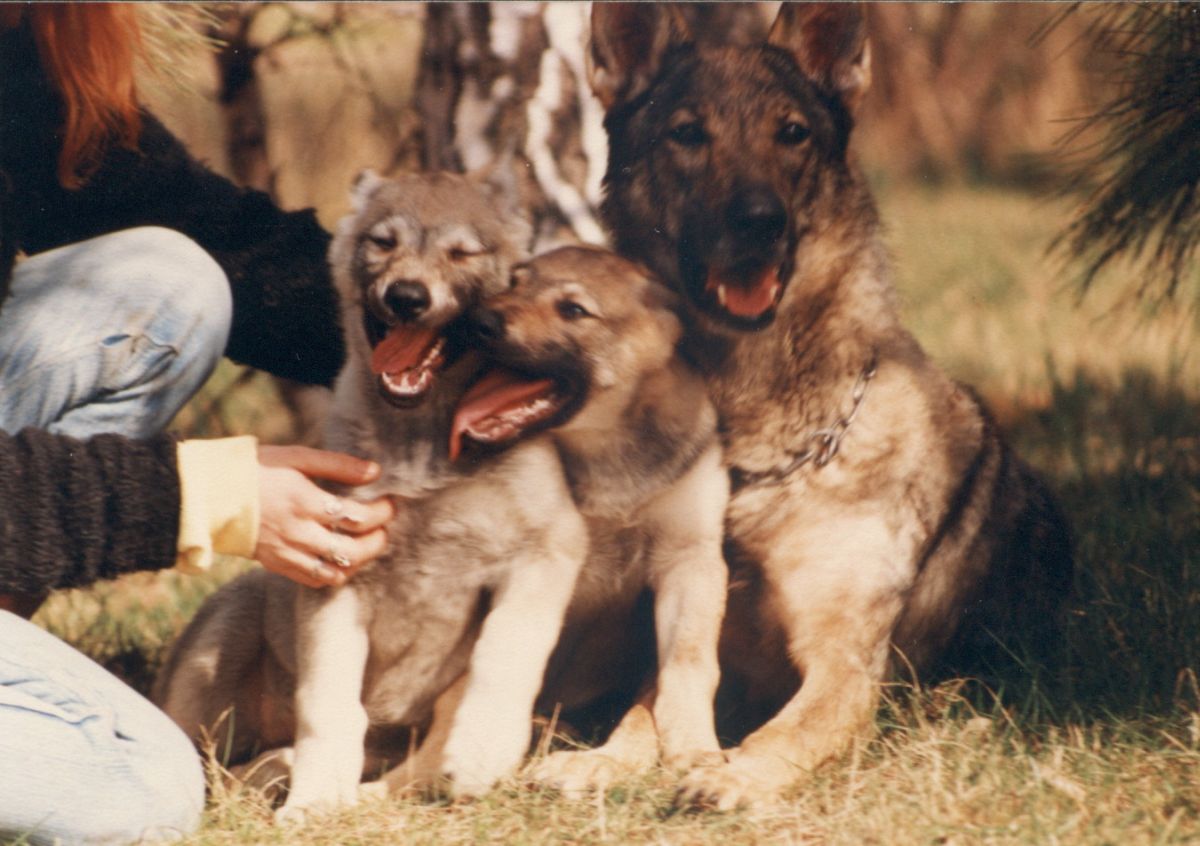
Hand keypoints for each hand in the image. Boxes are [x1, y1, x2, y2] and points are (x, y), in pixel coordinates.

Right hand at [254, 445, 394, 588]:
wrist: (209, 494)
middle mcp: (298, 532)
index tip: (389, 503)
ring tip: (367, 542)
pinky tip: (343, 557)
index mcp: (304, 501)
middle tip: (383, 526)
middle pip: (353, 550)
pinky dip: (337, 573)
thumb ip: (338, 465)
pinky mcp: (278, 566)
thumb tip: (375, 471)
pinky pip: (316, 581)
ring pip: (338, 571)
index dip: (382, 512)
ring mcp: (288, 553)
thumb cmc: (256, 469)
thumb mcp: (297, 457)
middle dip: (378, 539)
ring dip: (361, 560)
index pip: (358, 517)